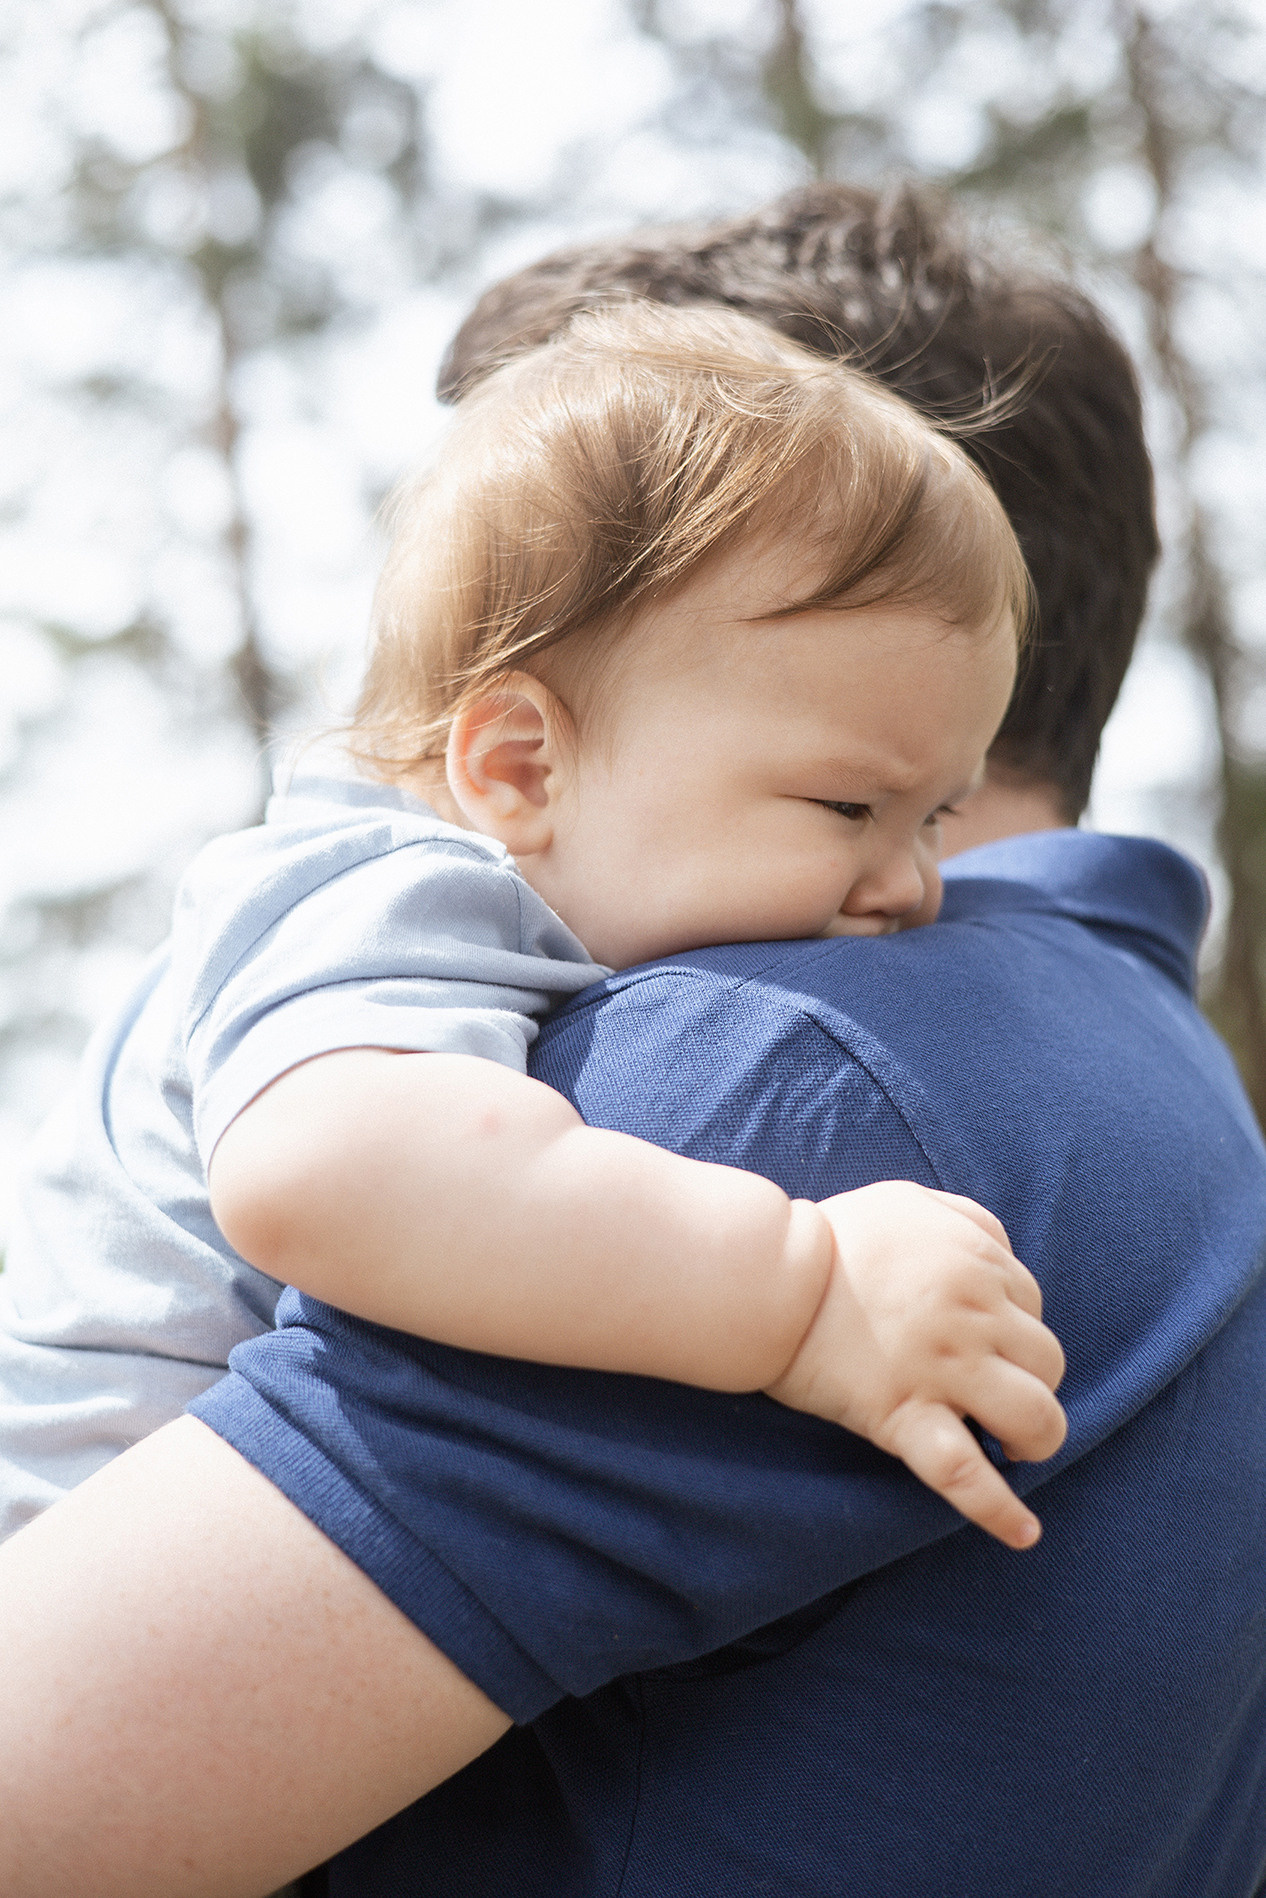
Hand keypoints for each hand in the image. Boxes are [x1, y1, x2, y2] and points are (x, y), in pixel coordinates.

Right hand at [764, 1182, 1065, 1550]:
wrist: (767, 1277)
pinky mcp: (904, 1417)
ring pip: (1034, 1417)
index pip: (1033, 1304)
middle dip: (1032, 1379)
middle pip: (1048, 1362)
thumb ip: (969, 1221)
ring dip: (1037, 1437)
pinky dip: (1000, 1511)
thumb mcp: (910, 1203)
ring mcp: (942, 1371)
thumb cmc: (835, 1238)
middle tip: (995, 1390)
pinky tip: (1024, 1533)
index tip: (983, 1340)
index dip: (1012, 1326)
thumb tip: (1006, 1256)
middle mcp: (972, 1317)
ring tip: (1014, 1445)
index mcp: (974, 1263)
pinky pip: (965, 1475)